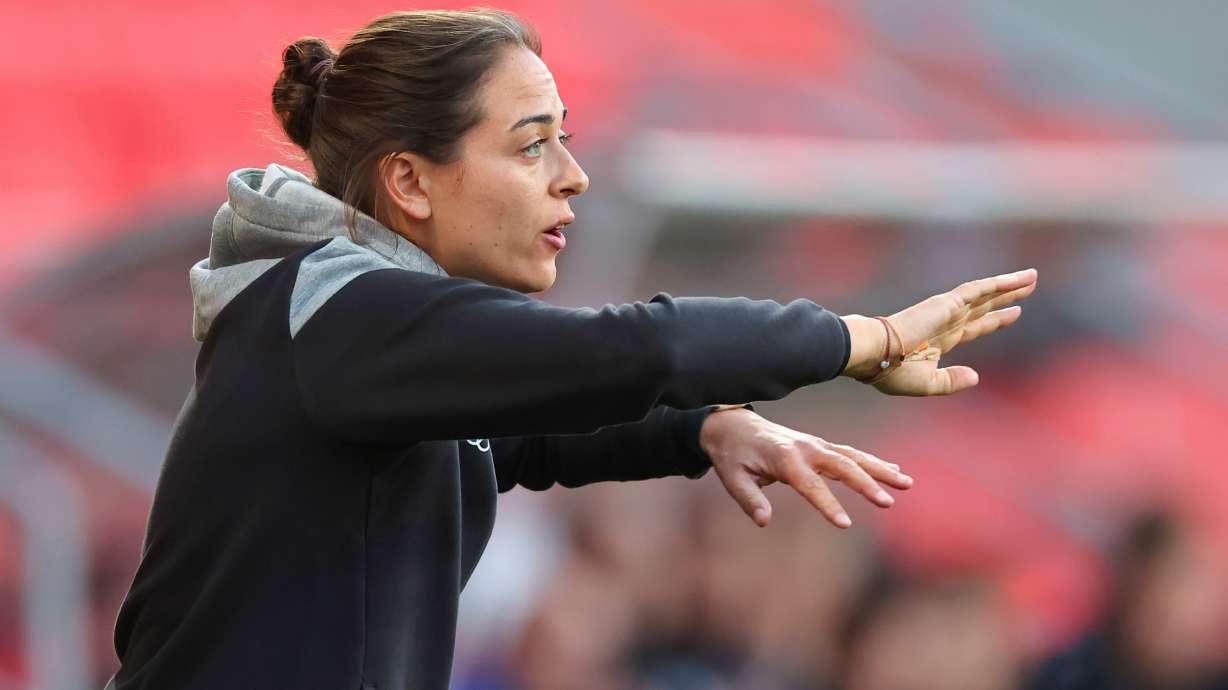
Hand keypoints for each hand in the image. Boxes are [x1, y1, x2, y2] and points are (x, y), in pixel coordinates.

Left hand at [699, 406, 911, 528]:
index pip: (810, 485)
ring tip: (906, 483)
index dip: (827, 504)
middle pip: (842, 465)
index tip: (845, 524)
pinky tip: (894, 472)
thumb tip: (764, 521)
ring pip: (854, 456)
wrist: (733, 426)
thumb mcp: (732, 479)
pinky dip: (873, 462)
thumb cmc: (733, 456)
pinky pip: (851, 454)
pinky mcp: (820, 445)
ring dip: (880, 469)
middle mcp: (806, 448)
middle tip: (888, 503)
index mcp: (784, 458)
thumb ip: (748, 499)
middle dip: (866, 484)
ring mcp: (816, 444)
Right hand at [841, 268, 1037, 395]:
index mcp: (941, 340)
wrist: (876, 354)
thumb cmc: (892, 372)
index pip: (975, 327)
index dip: (995, 320)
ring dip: (1010, 285)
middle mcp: (947, 322)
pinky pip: (979, 290)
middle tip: (1027, 287)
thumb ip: (952, 381)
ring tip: (1032, 276)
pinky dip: (999, 284)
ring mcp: (948, 310)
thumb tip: (976, 376)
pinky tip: (1017, 279)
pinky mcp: (947, 303)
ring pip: (986, 294)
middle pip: (985, 306)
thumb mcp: (928, 384)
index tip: (1014, 312)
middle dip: (1006, 297)